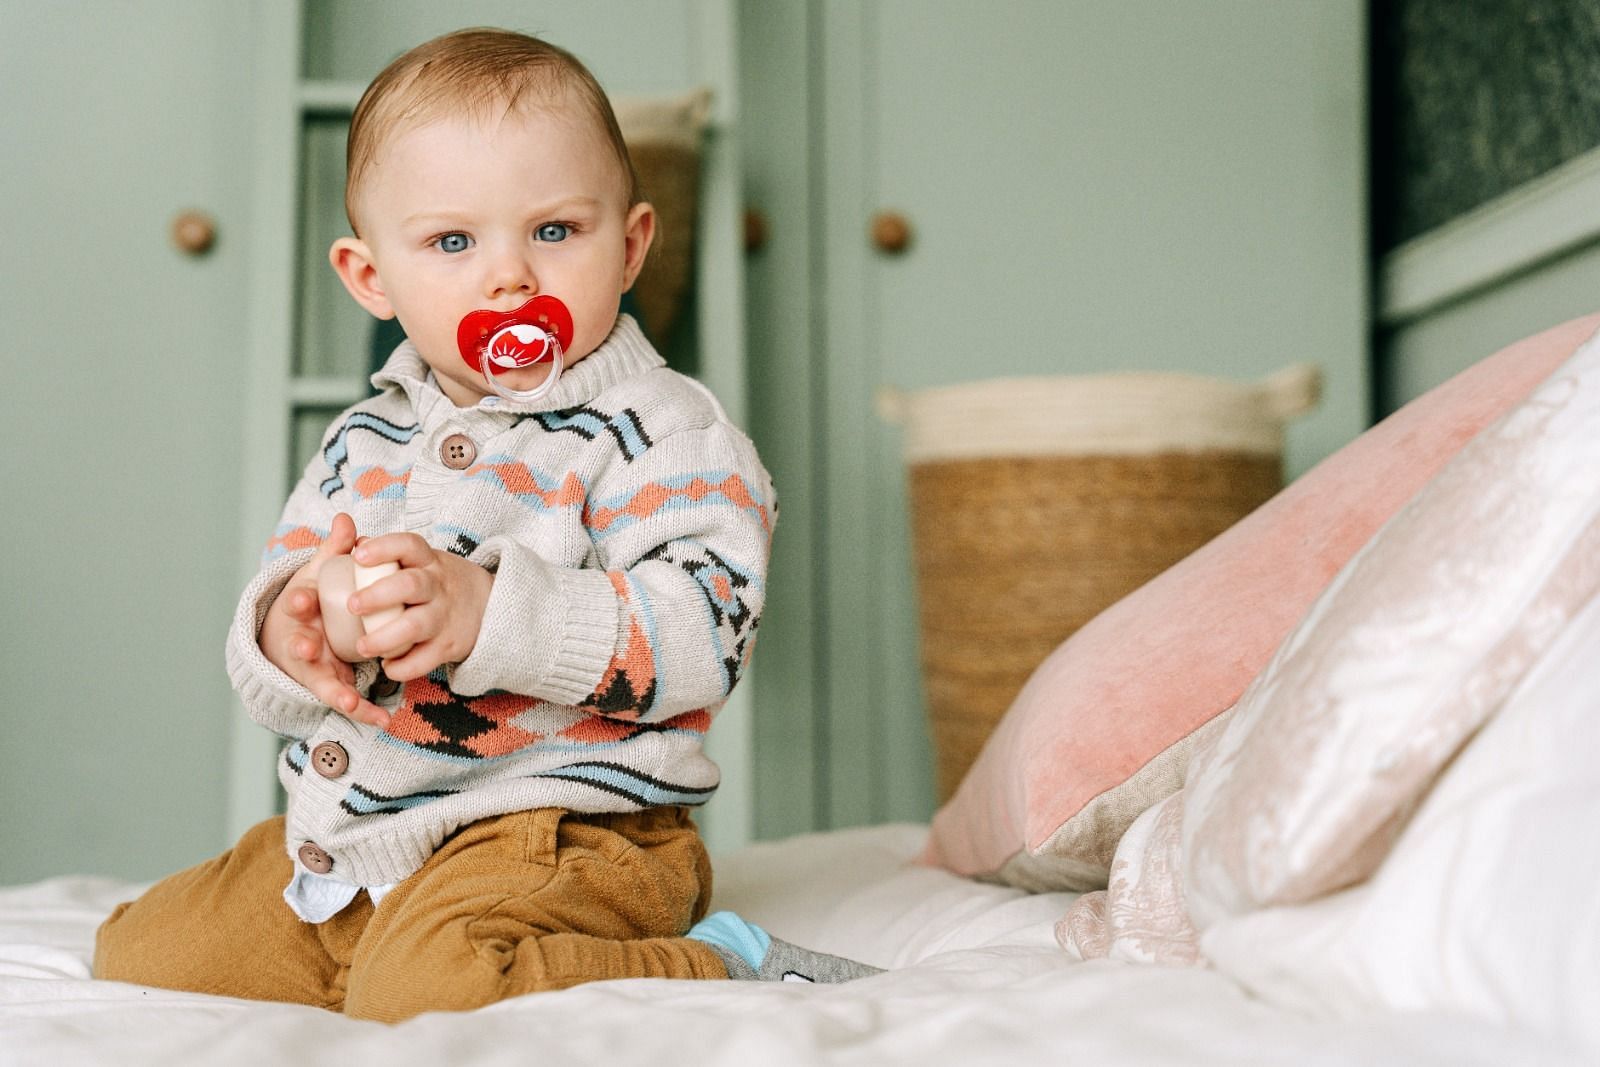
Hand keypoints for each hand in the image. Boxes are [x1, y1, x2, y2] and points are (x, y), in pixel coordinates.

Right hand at [258, 513, 391, 727]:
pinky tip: (385, 720)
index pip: (295, 605)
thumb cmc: (315, 598)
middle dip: (304, 648)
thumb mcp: (321, 573)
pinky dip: (365, 711)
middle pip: (301, 647)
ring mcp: (316, 668)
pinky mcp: (332, 686)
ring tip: (350, 701)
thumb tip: (346, 519)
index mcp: (301, 611)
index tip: (301, 599)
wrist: (299, 632)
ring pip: (323, 681)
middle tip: (310, 647)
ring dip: (335, 690)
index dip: (298, 602)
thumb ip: (334, 551)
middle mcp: (304, 642)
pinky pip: (349, 700)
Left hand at [347, 531, 492, 681]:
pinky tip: (388, 666)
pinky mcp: (449, 645)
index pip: (409, 545)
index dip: (383, 548)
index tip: (358, 555)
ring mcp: (445, 616)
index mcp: (428, 561)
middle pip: (410, 585)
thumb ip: (390, 554)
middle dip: (378, 595)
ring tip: (363, 647)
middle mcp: (437, 586)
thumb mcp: (424, 561)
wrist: (491, 606)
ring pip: (415, 626)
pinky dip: (403, 667)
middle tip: (353, 605)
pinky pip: (424, 660)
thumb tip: (355, 544)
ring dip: (385, 638)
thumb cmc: (441, 583)